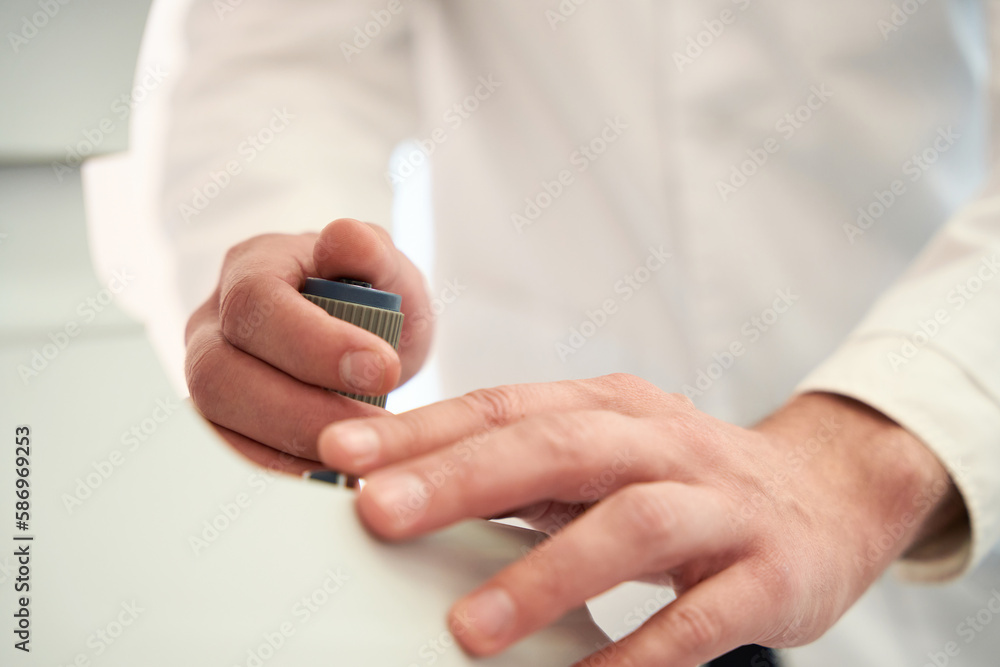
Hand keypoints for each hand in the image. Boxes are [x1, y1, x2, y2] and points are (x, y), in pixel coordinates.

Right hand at [185, 218, 431, 470]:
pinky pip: (225, 460)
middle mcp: (213, 325)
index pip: (257, 303)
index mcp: (253, 268)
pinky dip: (274, 477)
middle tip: (370, 432)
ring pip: (215, 425)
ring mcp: (207, 379)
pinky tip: (328, 482)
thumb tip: (348, 237)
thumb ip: (373, 253)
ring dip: (285, 452)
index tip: (382, 371)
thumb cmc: (371, 299)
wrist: (362, 338)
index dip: (314, 343)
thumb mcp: (387, 270)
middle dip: (299, 412)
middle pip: (221, 375)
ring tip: (354, 463)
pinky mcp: (218, 426)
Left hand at [317, 374, 963, 664]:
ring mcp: (718, 505)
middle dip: (463, 480)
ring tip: (469, 630)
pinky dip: (643, 652)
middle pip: (556, 449)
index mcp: (609, 408)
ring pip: (628, 527)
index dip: (424, 429)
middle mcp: (660, 444)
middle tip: (378, 514)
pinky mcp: (767, 572)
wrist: (824, 494)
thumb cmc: (683, 479)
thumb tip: (407, 492)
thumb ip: (522, 471)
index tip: (341, 452)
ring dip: (545, 576)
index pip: (505, 407)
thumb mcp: (604, 454)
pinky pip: (702, 618)